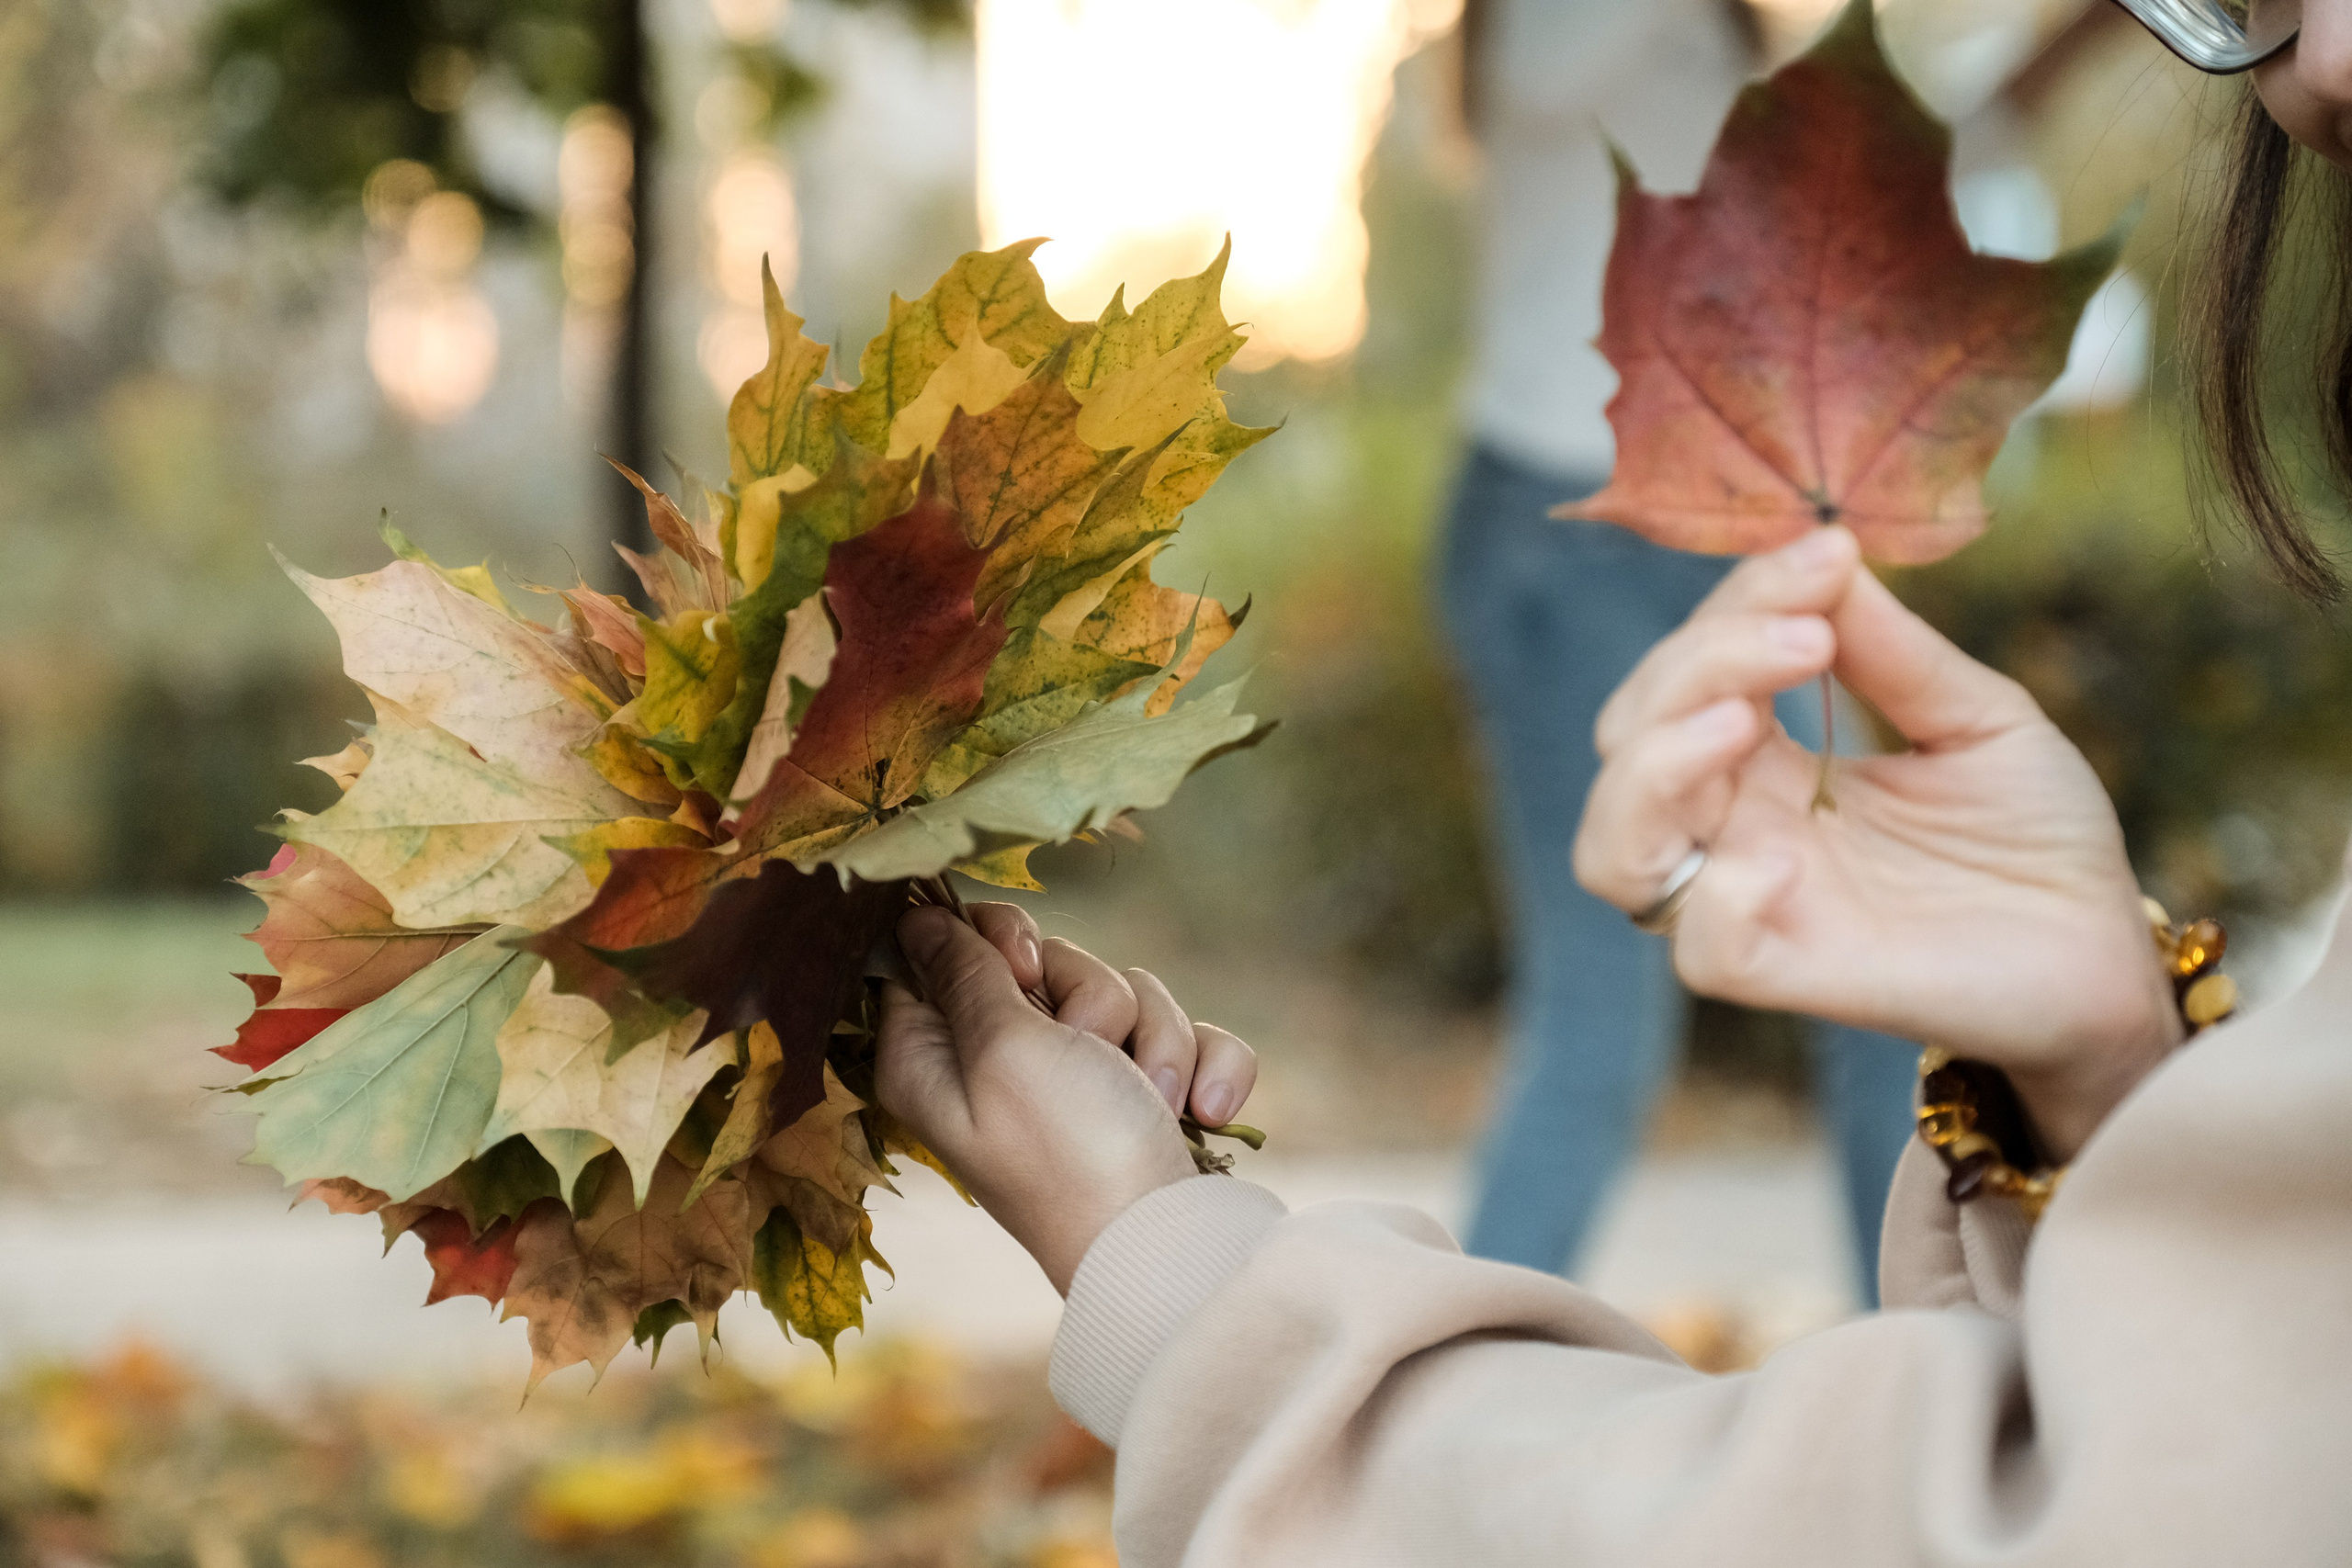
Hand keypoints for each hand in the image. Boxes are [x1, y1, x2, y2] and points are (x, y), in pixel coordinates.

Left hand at [873, 902, 1259, 1292]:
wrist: (1175, 1249)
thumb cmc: (1073, 1154)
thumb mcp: (1002, 1047)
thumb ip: (963, 971)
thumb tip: (912, 916)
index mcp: (937, 1057)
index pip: (941, 949)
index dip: (989, 940)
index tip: (1020, 971)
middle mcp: (1002, 1065)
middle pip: (1044, 960)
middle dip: (1092, 996)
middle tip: (1088, 1047)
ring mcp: (1082, 1082)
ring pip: (1125, 992)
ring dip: (1153, 1041)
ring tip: (1149, 1103)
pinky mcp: (1149, 1097)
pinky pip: (1186, 1035)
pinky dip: (1203, 1070)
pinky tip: (1201, 1114)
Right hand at [1573, 527, 2181, 1160]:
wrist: (2106, 950)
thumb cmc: (2038, 835)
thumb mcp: (1977, 716)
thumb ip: (1894, 650)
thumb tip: (1827, 552)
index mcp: (1764, 760)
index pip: (1691, 668)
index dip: (1739, 600)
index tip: (1828, 555)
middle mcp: (1735, 827)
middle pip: (1627, 741)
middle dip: (1692, 666)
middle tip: (1805, 631)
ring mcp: (1753, 901)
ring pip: (1612, 852)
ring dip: (1652, 769)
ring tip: (1740, 719)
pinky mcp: (1792, 974)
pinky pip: (1702, 951)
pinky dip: (1720, 896)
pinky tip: (1783, 857)